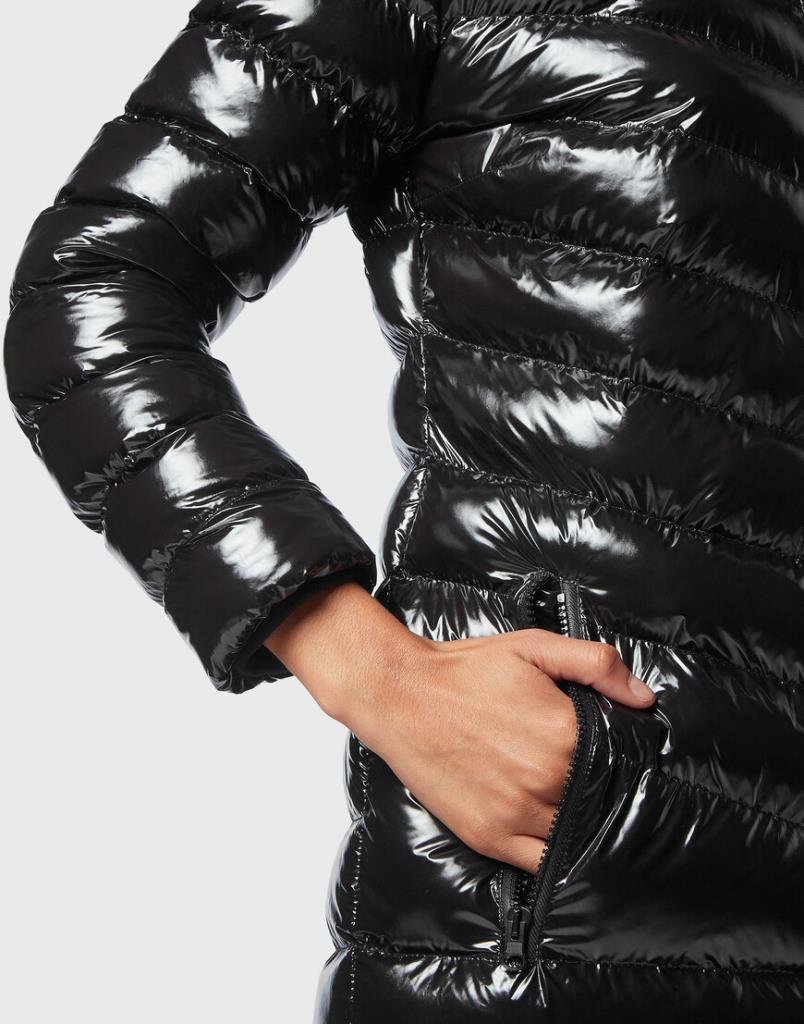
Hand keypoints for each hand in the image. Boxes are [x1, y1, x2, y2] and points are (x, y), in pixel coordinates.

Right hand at [264, 581, 654, 871]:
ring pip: (575, 834)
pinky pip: (541, 864)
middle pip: (599, 798)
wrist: (399, 693)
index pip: (619, 759)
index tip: (612, 749)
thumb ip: (596, 665)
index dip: (620, 755)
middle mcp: (544, 781)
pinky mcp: (488, 836)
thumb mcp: (534, 647)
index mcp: (563, 734)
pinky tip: (551, 830)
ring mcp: (515, 815)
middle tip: (585, 771)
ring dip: (579, 820)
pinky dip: (554, 853)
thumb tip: (643, 700)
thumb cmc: (464, 670)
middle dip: (599, 787)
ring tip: (568, 799)